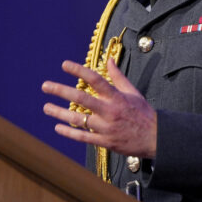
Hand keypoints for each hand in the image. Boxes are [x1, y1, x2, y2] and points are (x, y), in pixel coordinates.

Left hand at [42, 59, 156, 157]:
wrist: (155, 138)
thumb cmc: (143, 113)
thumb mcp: (133, 92)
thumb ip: (118, 76)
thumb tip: (109, 60)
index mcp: (116, 97)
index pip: (95, 79)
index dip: (79, 70)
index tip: (64, 65)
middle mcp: (109, 111)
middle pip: (81, 98)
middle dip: (60, 91)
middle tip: (45, 86)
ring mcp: (106, 128)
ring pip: (78, 119)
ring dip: (59, 113)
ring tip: (46, 107)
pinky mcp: (105, 142)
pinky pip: (83, 137)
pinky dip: (69, 132)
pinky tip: (58, 127)